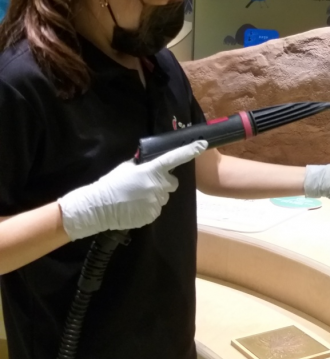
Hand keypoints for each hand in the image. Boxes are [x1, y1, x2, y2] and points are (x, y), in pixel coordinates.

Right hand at [58, 140, 207, 240]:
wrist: (98, 207)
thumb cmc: (110, 184)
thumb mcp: (126, 168)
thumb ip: (141, 165)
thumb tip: (147, 161)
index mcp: (151, 170)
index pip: (174, 158)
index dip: (190, 151)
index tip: (202, 145)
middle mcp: (157, 185)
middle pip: (172, 183)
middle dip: (164, 182)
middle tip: (148, 184)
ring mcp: (156, 201)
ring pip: (163, 196)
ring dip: (155, 195)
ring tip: (136, 197)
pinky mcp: (152, 214)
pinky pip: (156, 208)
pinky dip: (149, 207)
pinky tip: (135, 206)